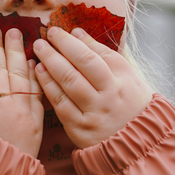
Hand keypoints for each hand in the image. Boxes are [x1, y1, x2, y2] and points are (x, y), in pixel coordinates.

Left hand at [33, 25, 151, 148]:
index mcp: (123, 80)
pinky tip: (40, 72)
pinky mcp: (80, 129)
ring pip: (69, 83)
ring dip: (51, 63)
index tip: (58, 31)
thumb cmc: (129, 104)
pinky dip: (48, 86)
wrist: (135, 143)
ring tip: (39, 50)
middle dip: (60, 48)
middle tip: (44, 36)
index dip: (72, 42)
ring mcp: (94, 113)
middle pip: (81, 66)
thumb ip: (103, 54)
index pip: (94, 55)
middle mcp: (109, 95)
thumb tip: (77, 33)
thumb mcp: (127, 77)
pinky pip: (60, 103)